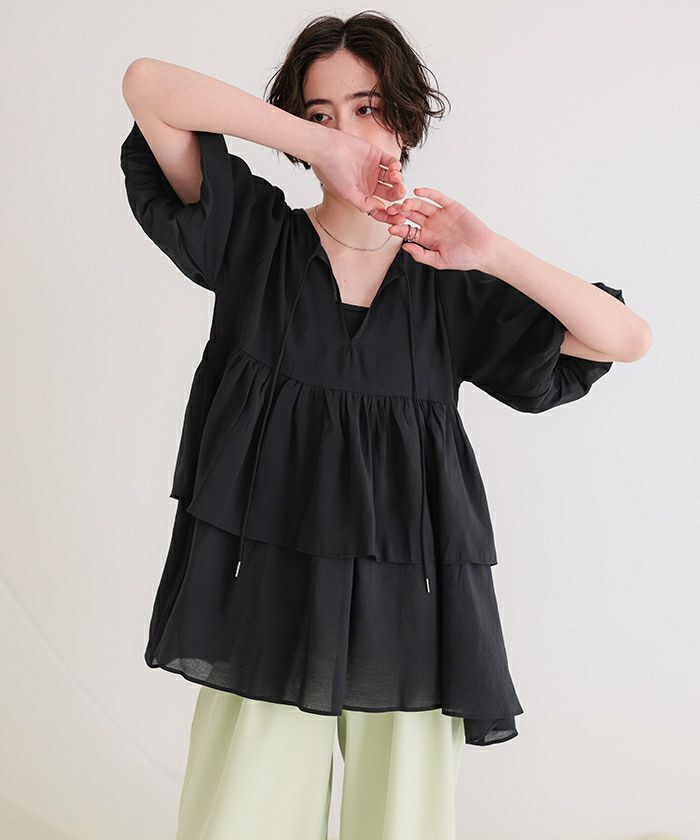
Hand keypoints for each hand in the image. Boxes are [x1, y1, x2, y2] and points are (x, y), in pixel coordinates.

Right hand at [312, 130, 404, 214]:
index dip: (390, 214)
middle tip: (401, 193)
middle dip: (397, 195)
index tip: (400, 217)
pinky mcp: (376, 155)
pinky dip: (396, 165)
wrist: (326, 149)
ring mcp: (374, 169)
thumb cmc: (332, 172)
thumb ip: (364, 204)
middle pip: (390, 193)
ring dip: (398, 179)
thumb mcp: (348, 193)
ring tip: (394, 177)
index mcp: (363, 195)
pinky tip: (393, 168)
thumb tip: (381, 209)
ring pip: (393, 178)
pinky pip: (391, 162)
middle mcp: (370, 183)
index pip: (380, 208)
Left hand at [369, 187, 498, 270]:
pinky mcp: (451, 206)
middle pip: (411, 215)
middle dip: (401, 213)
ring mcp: (440, 214)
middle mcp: (430, 224)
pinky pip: (437, 197)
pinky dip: (428, 193)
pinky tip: (418, 192)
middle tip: (392, 211)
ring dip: (412, 203)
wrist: (483, 251)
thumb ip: (421, 255)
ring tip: (405, 204)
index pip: (408, 231)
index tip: (391, 228)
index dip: (399, 229)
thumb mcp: (438, 261)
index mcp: (425, 238)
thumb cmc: (463, 258)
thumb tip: (404, 247)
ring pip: (422, 206)